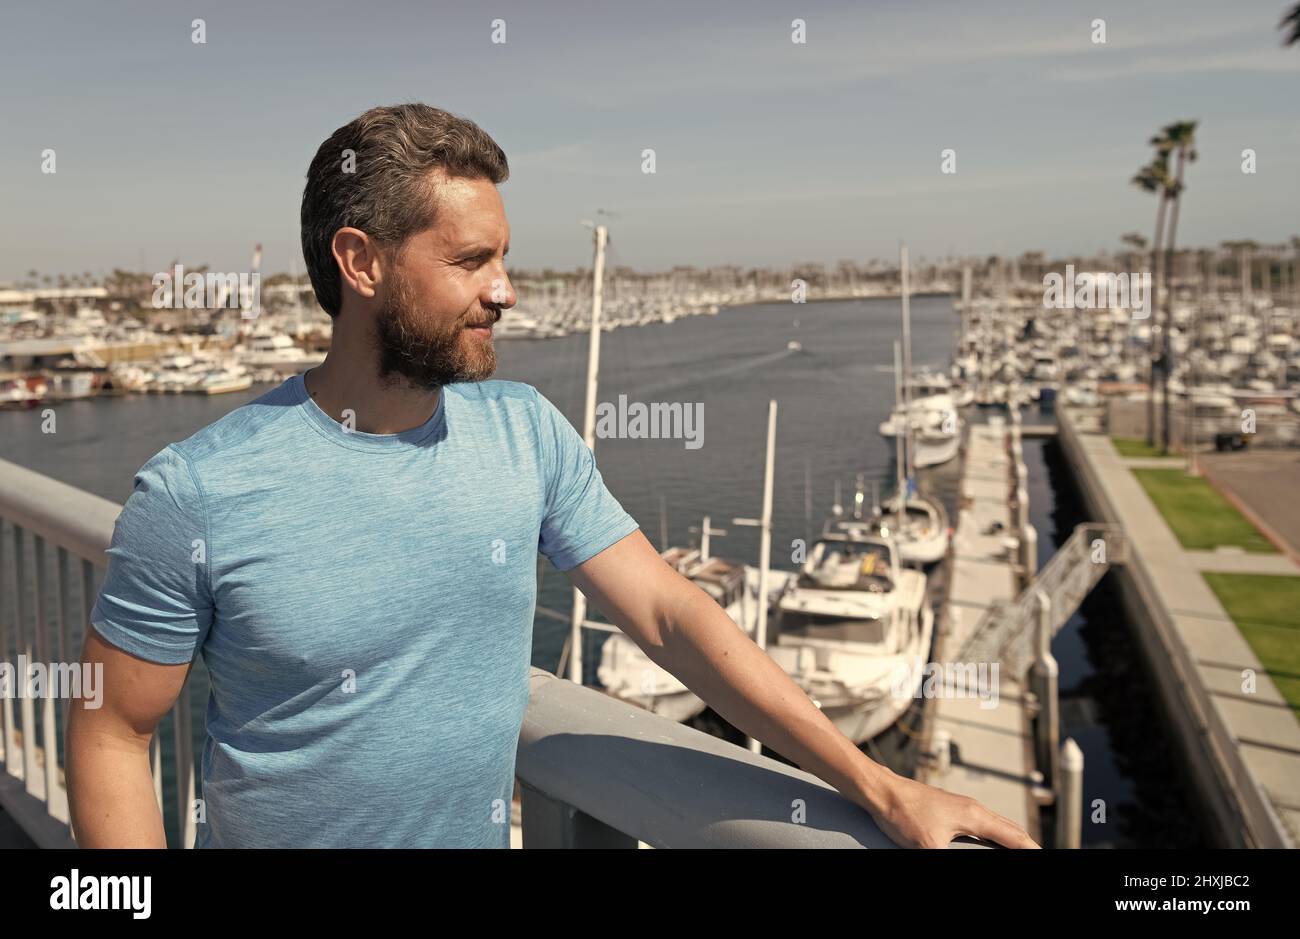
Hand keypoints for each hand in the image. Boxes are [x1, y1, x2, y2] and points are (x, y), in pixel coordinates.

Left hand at [869, 772, 1039, 848]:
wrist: (881, 791)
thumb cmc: (904, 814)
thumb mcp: (930, 848)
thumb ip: (950, 860)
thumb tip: (962, 860)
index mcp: (975, 815)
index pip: (1014, 836)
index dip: (1030, 849)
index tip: (1043, 856)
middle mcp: (972, 808)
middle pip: (1009, 828)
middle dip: (1025, 844)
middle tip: (1037, 854)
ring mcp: (960, 806)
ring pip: (995, 823)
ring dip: (1010, 838)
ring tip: (1019, 849)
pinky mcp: (948, 808)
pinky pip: (981, 822)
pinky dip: (993, 833)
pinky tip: (986, 840)